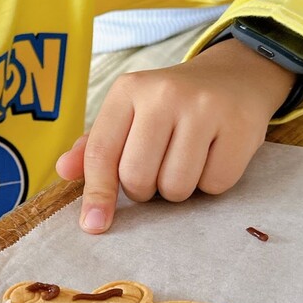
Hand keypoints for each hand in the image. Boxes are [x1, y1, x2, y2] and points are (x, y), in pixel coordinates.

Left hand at [56, 38, 295, 232]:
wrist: (233, 77)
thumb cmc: (170, 106)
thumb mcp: (129, 114)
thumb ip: (95, 145)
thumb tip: (62, 170)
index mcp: (128, 90)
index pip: (101, 153)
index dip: (96, 194)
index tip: (94, 224)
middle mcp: (164, 94)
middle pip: (137, 178)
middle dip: (144, 190)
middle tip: (157, 170)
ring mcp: (205, 108)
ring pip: (176, 187)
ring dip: (177, 190)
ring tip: (185, 161)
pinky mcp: (240, 126)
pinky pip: (214, 185)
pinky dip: (211, 184)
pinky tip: (212, 156)